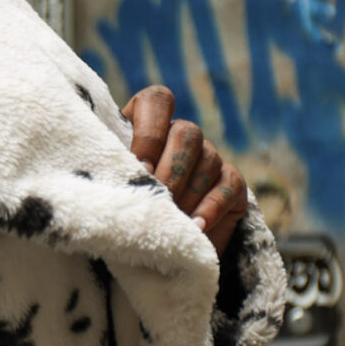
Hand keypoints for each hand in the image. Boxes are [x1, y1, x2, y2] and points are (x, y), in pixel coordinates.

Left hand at [122, 85, 246, 259]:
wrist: (157, 244)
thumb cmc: (123, 208)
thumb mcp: (112, 186)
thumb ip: (114, 171)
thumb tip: (114, 177)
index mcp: (147, 124)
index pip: (157, 101)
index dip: (149, 130)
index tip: (139, 167)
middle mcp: (181, 134)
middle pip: (187, 132)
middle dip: (171, 169)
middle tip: (157, 198)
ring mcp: (210, 157)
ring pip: (208, 159)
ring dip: (188, 191)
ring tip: (171, 218)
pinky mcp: (232, 183)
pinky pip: (227, 186)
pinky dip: (210, 208)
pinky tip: (195, 227)